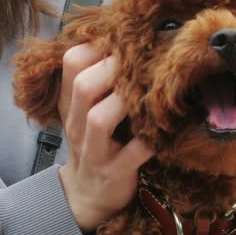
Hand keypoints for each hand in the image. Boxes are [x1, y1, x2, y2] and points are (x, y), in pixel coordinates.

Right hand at [57, 43, 154, 231]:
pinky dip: (150, 141)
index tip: (123, 41)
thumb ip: (99, 80)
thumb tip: (127, 39)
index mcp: (71, 103)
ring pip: (100, 119)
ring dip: (126, 101)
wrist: (87, 195)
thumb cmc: (96, 144)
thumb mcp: (86, 111)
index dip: (96, 46)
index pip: (70, 63)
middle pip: (83, 86)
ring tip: (147, 94)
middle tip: (140, 63)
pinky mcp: (114, 174)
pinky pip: (133, 155)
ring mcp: (93, 151)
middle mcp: (77, 125)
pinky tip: (165, 130)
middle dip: (114, 69)